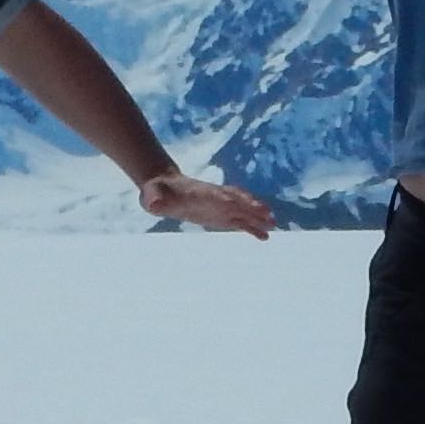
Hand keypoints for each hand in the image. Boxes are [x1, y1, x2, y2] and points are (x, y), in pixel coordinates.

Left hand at [139, 171, 275, 237]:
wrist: (164, 187)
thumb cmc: (157, 191)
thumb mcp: (152, 195)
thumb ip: (154, 198)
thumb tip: (153, 204)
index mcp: (199, 192)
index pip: (217, 195)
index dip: (228, 200)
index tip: (242, 205)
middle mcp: (214, 198)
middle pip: (236, 201)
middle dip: (251, 207)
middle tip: (268, 214)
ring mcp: (219, 206)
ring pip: (242, 211)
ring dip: (257, 216)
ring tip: (273, 225)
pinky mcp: (220, 215)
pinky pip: (239, 221)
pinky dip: (252, 227)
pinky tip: (264, 236)